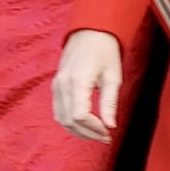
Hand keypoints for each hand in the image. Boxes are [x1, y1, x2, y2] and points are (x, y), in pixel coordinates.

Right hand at [54, 29, 123, 143]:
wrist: (88, 32)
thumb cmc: (105, 52)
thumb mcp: (114, 77)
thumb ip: (110, 103)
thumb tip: (110, 126)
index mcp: (77, 81)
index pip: (79, 115)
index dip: (94, 128)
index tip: (108, 133)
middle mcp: (62, 85)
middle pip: (68, 120)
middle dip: (87, 133)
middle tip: (105, 137)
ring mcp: (55, 86)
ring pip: (60, 119)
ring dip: (77, 130)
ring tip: (95, 133)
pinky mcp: (55, 86)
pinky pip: (58, 111)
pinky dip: (70, 122)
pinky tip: (85, 124)